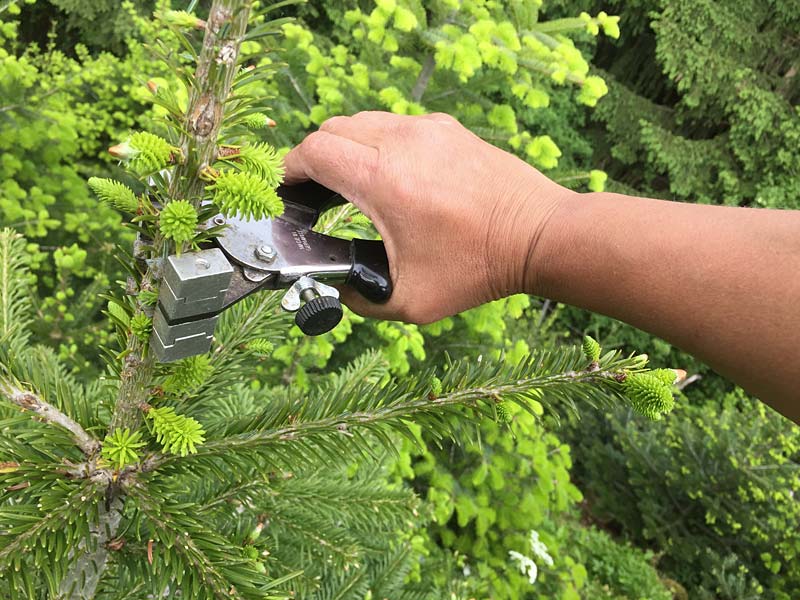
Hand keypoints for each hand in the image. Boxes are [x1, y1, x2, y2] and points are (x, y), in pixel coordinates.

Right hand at [284, 111, 571, 322]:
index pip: (314, 151)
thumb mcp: (410, 301)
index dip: (291, 169)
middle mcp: (403, 143)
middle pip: (333, 129)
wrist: (538, 236)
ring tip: (351, 184)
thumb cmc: (478, 269)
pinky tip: (392, 176)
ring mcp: (429, 130)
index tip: (288, 190)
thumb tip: (338, 286)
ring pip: (365, 121)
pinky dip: (381, 142)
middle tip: (316, 192)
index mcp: (384, 180)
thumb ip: (361, 299)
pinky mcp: (449, 130)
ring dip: (347, 148)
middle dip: (315, 158)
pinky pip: (398, 125)